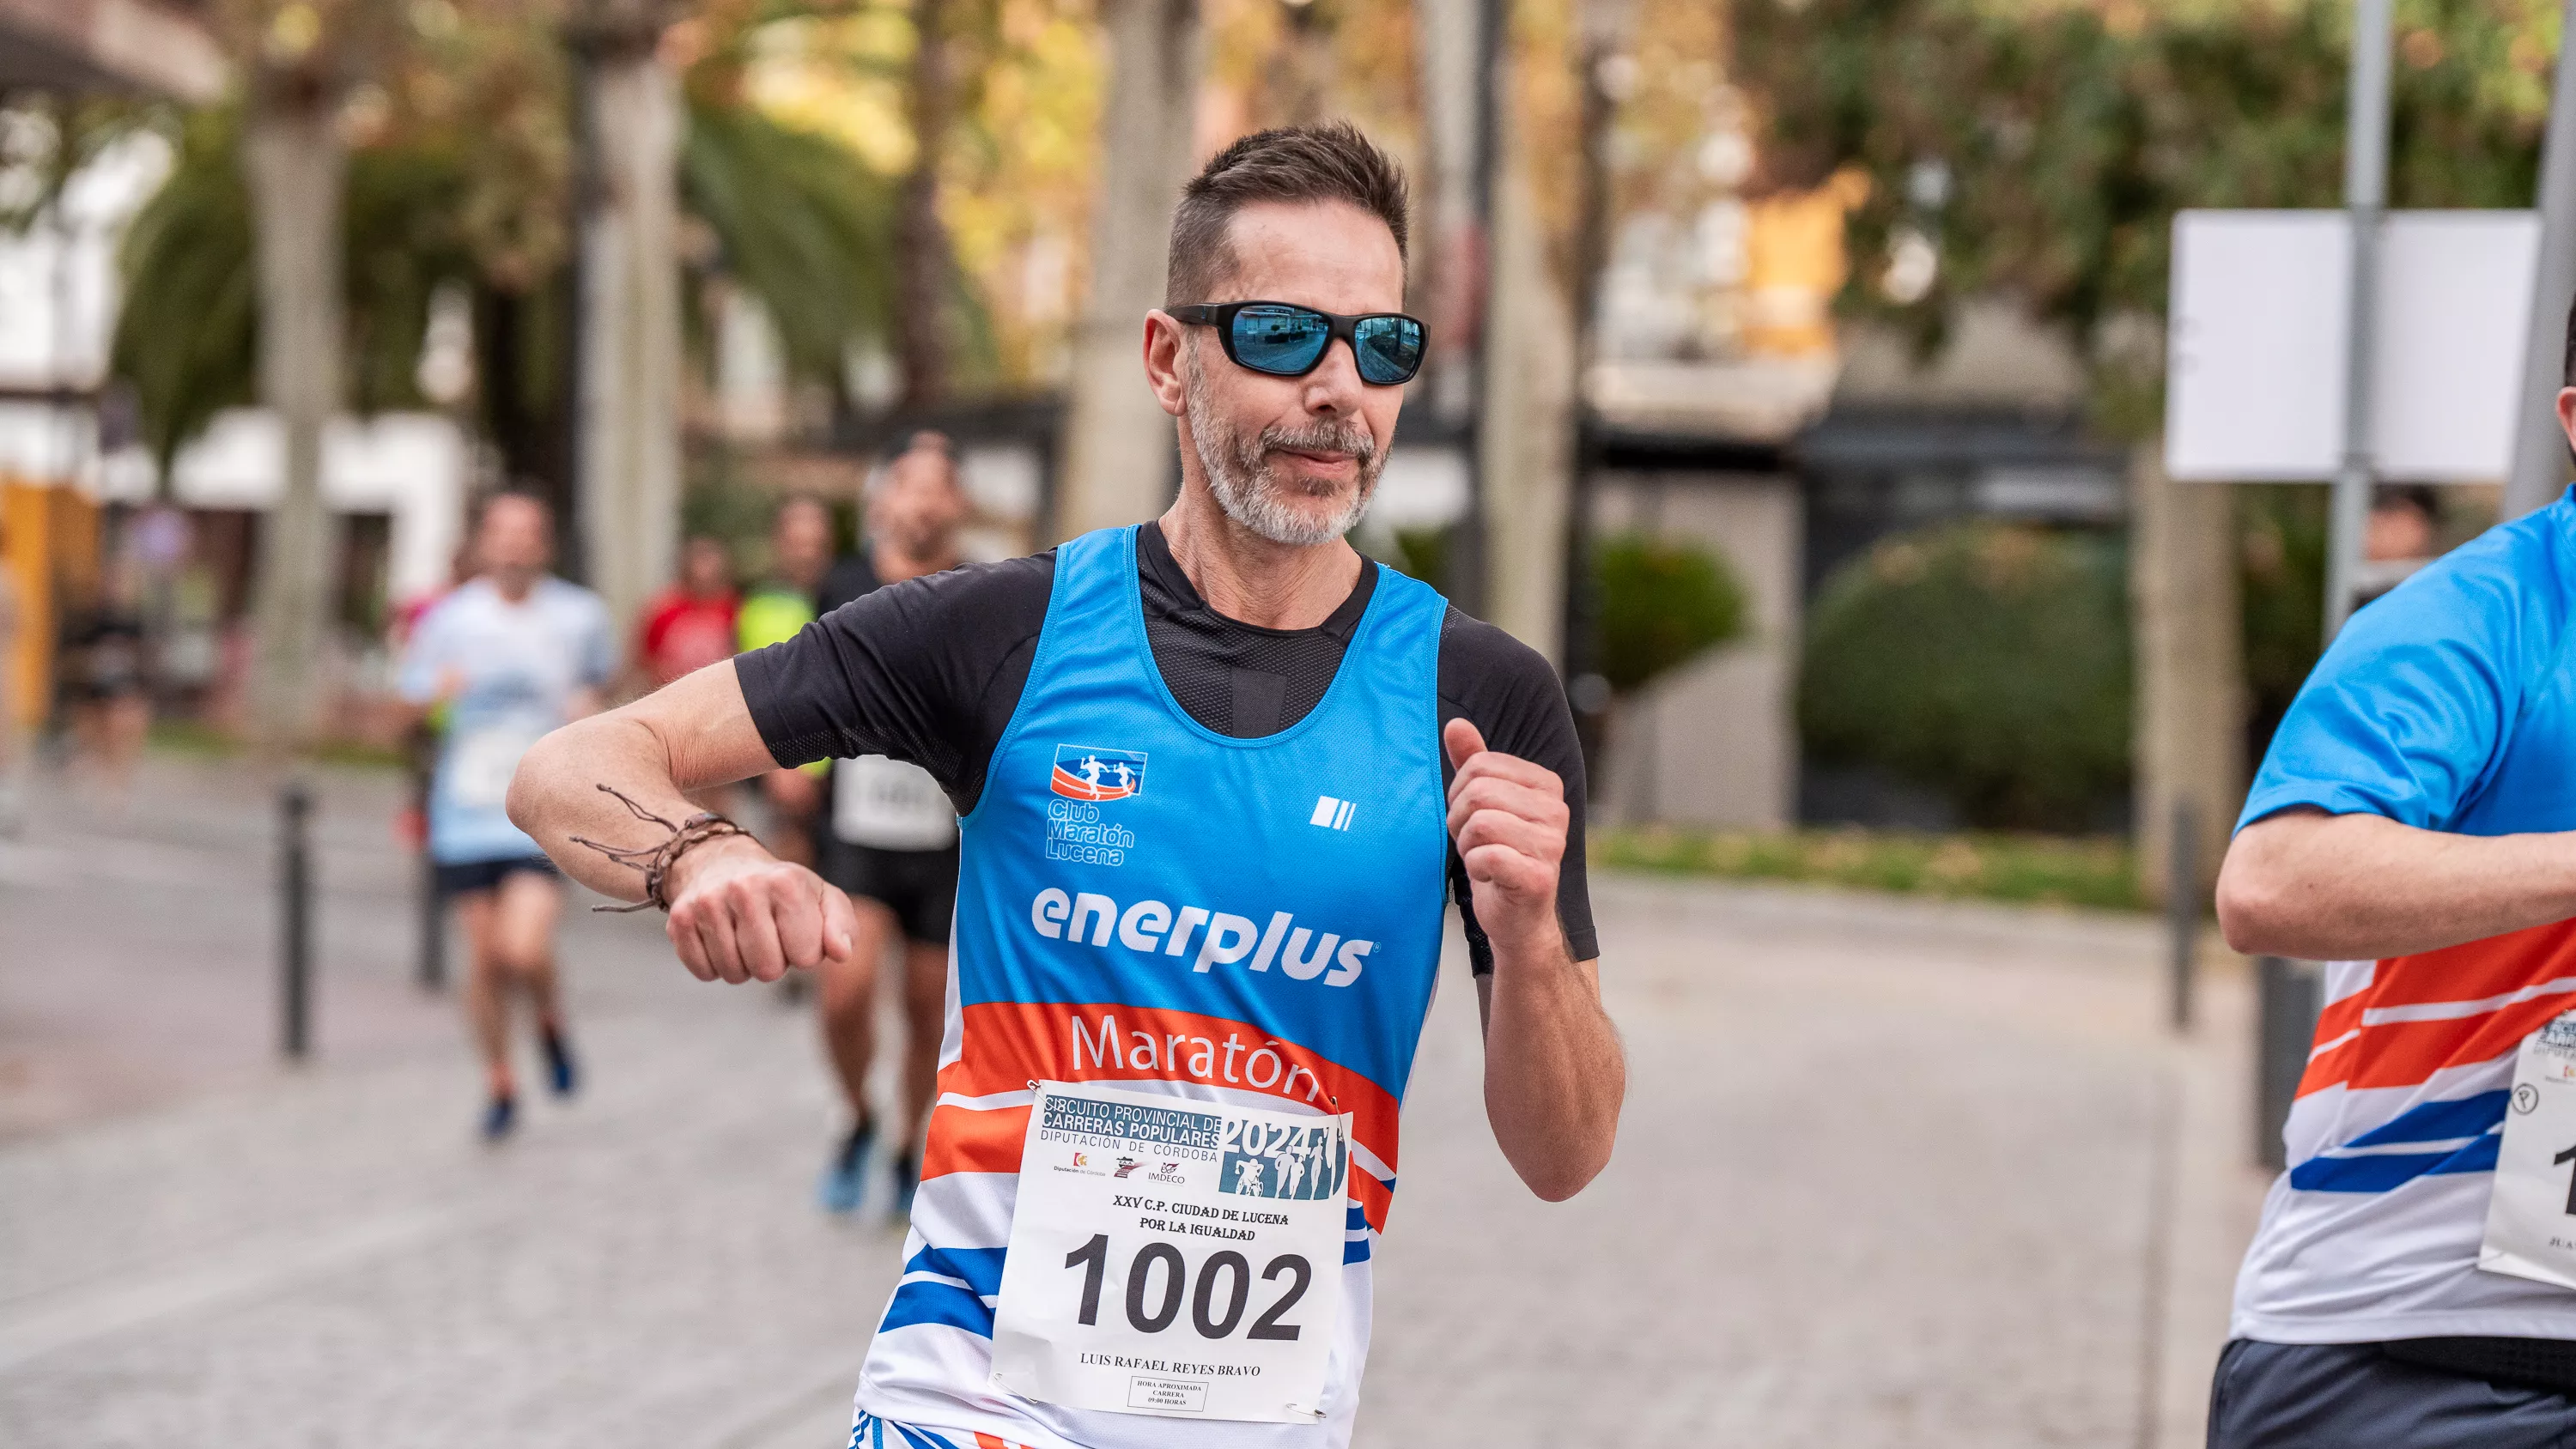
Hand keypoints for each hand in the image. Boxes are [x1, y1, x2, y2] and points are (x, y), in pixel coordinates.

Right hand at [663, 833, 856, 983]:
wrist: (720, 861)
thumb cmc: (780, 888)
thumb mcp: (821, 897)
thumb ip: (841, 925)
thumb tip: (842, 952)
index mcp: (785, 882)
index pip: (806, 957)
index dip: (805, 952)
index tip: (796, 932)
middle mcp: (743, 889)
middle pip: (768, 970)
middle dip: (774, 962)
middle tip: (768, 936)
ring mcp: (707, 904)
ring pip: (734, 975)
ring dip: (744, 965)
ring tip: (744, 935)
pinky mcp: (679, 920)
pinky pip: (704, 972)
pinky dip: (715, 966)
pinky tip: (720, 939)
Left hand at [1443, 717, 1568, 949]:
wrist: (1518, 921)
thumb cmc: (1498, 857)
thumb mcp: (1483, 806)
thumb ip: (1472, 763)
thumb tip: (1455, 724)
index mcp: (1547, 785)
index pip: (1481, 765)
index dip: (1460, 793)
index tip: (1472, 818)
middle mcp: (1557, 811)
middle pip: (1478, 791)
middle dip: (1459, 819)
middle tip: (1473, 842)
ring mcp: (1553, 844)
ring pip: (1479, 823)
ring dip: (1467, 846)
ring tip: (1483, 859)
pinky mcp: (1539, 877)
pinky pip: (1485, 856)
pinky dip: (1475, 868)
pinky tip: (1489, 877)